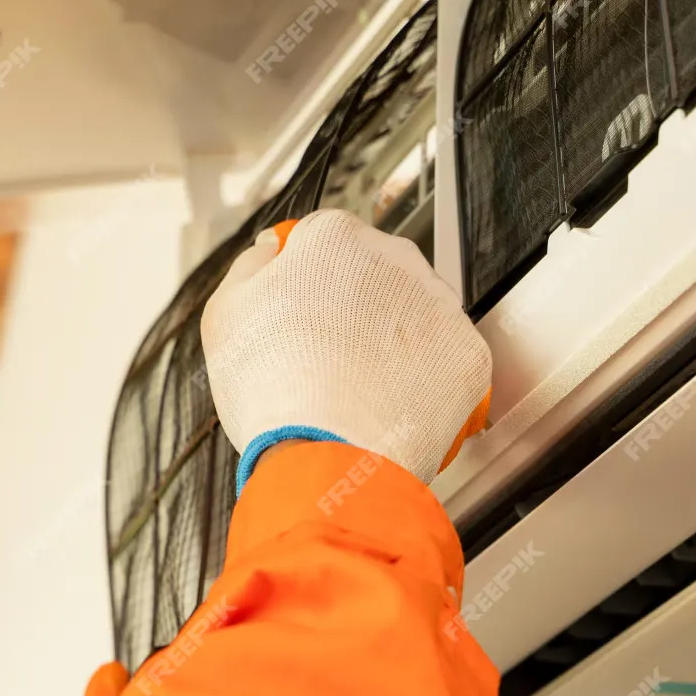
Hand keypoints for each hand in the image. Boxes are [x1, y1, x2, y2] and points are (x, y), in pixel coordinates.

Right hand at [200, 208, 491, 486]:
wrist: (325, 457)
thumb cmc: (271, 389)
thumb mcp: (225, 314)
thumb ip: (251, 266)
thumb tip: (271, 248)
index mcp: (334, 238)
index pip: (323, 242)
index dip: (305, 285)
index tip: (297, 318)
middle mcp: (395, 257)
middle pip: (374, 275)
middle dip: (355, 308)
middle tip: (325, 360)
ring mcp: (439, 305)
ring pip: (415, 314)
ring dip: (394, 341)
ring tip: (359, 390)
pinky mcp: (469, 353)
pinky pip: (446, 360)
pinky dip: (425, 380)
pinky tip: (391, 404)